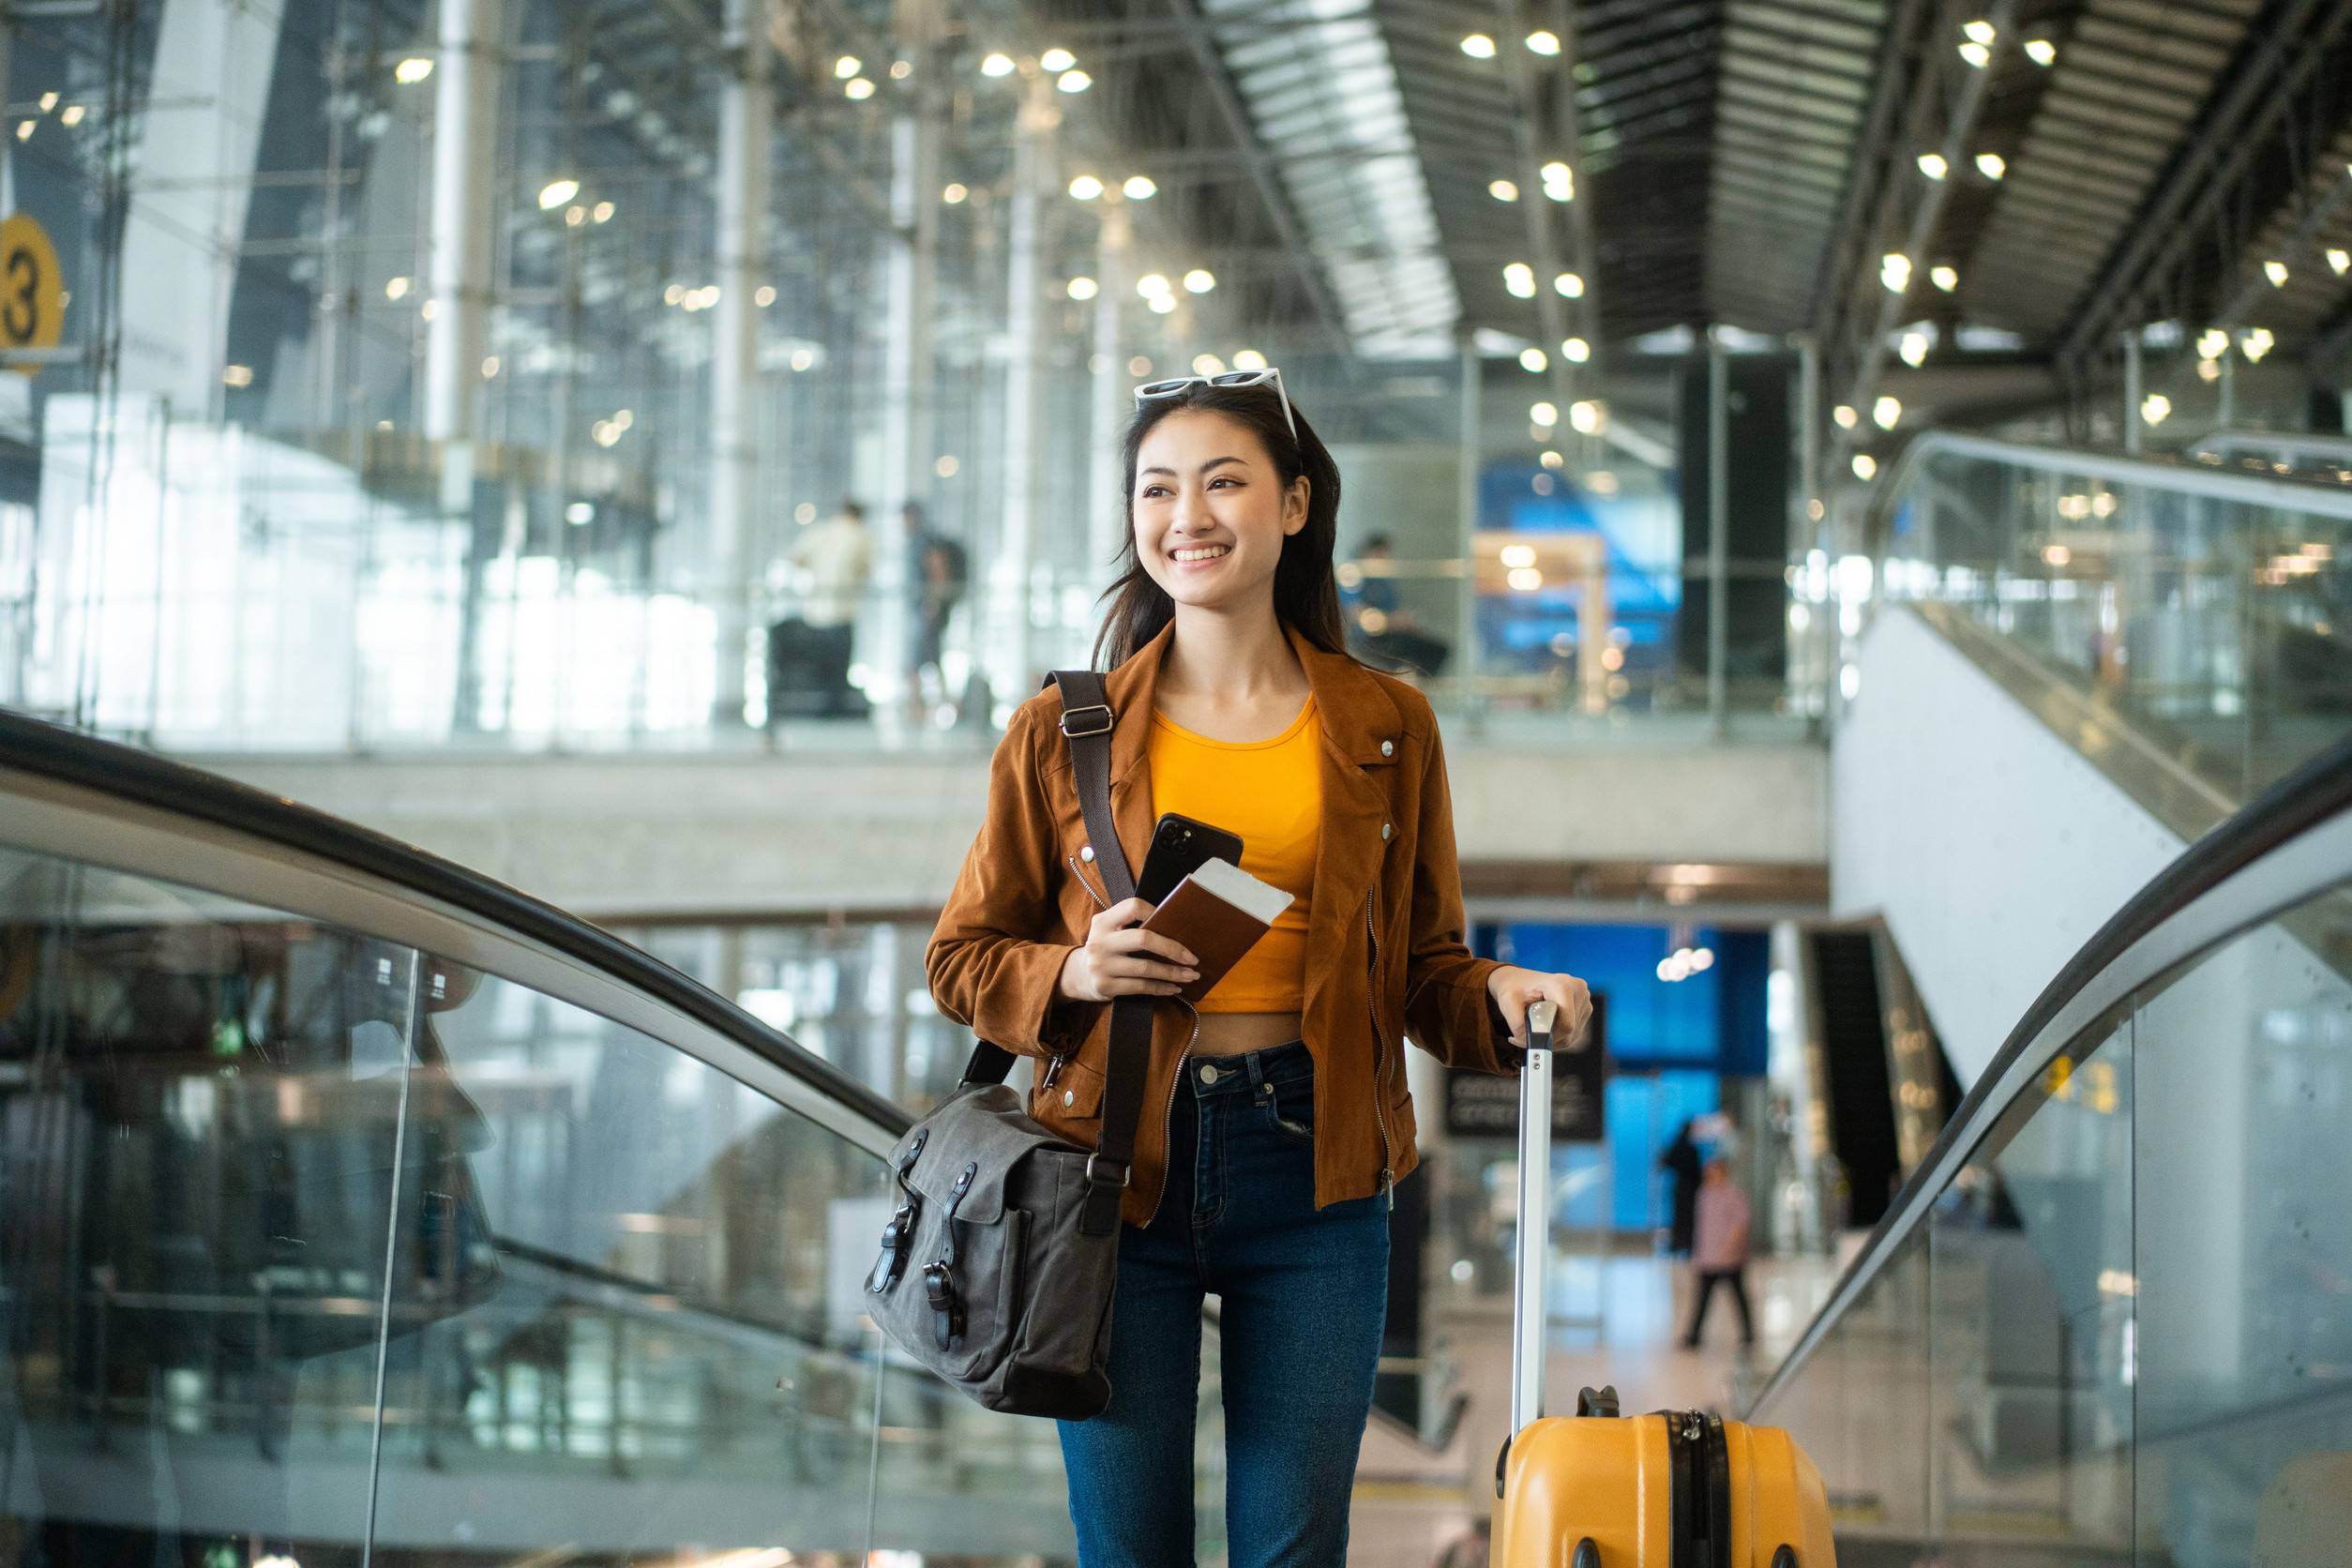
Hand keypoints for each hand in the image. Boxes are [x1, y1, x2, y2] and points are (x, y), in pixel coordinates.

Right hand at [1056, 898, 1200, 1002]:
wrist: (1076, 975)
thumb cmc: (1105, 949)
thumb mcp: (1110, 931)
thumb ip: (1132, 926)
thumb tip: (1176, 928)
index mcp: (1103, 921)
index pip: (1133, 907)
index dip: (1155, 912)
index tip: (1174, 923)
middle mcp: (1100, 941)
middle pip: (1144, 939)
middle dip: (1172, 948)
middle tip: (1192, 958)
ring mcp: (1101, 965)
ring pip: (1146, 968)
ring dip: (1172, 972)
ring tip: (1190, 975)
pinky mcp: (1105, 986)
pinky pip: (1140, 987)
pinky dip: (1161, 988)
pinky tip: (1174, 988)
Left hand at [1487, 965, 1592, 1053]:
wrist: (1518, 980)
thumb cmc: (1513, 988)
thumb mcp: (1507, 1003)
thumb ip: (1517, 1024)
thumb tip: (1530, 1043)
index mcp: (1563, 985)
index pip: (1566, 1025)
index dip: (1548, 1036)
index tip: (1530, 1035)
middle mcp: (1578, 990)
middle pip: (1570, 1031)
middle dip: (1548, 1038)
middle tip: (1527, 1033)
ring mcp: (1584, 999)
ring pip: (1572, 1035)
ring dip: (1552, 1038)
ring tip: (1534, 1026)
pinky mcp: (1584, 1008)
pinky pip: (1574, 1033)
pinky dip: (1558, 1035)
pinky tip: (1544, 1026)